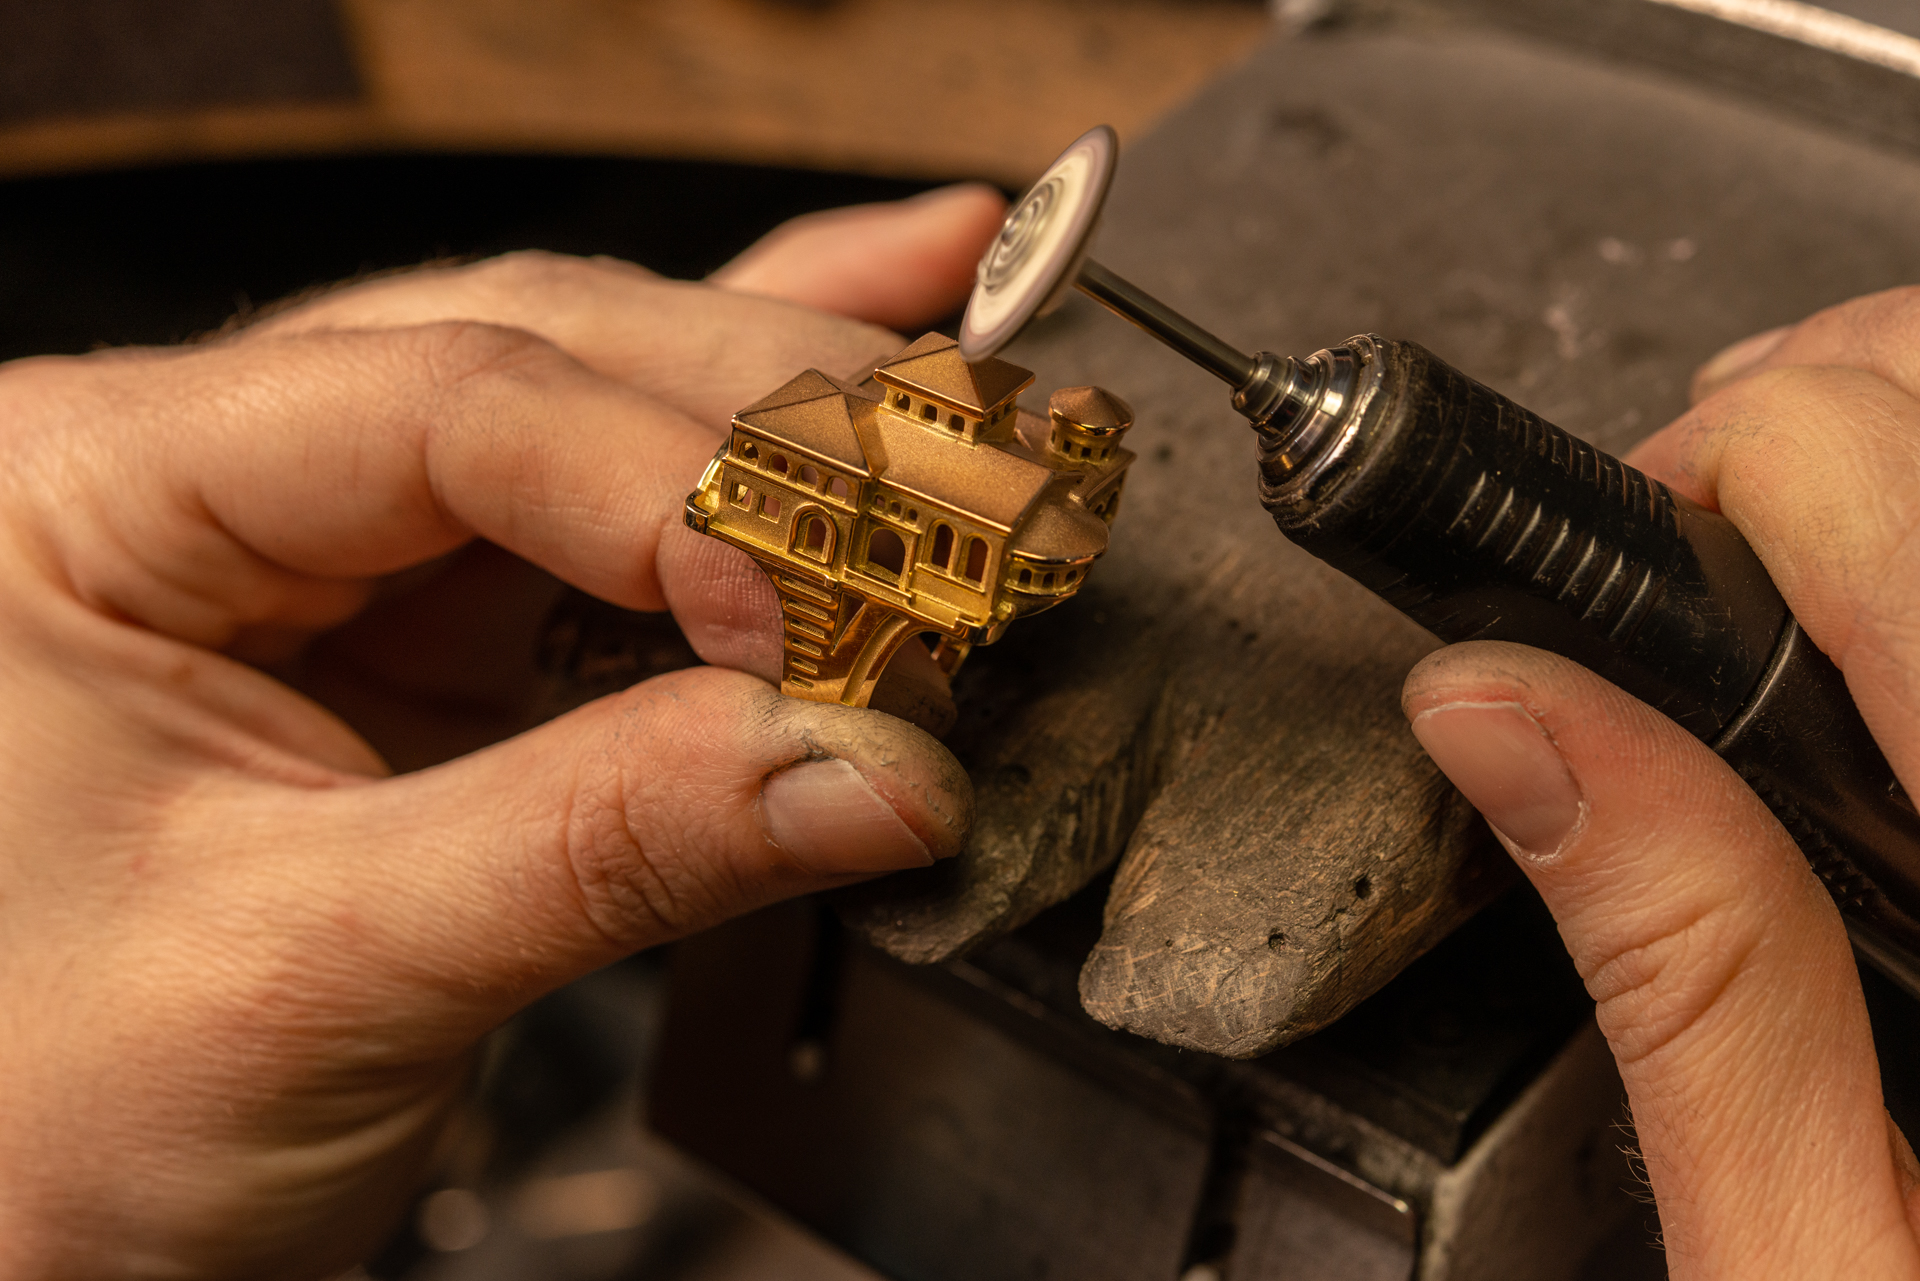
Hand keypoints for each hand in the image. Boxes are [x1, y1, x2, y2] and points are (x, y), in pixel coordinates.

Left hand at [0, 184, 1003, 1278]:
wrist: (13, 1237)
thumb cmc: (31, 1121)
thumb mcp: (316, 978)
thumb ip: (604, 844)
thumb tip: (870, 762)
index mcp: (89, 493)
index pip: (445, 405)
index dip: (674, 493)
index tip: (827, 617)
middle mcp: (211, 474)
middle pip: (548, 367)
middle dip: (770, 443)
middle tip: (952, 515)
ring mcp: (332, 549)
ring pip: (605, 415)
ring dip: (796, 433)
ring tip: (963, 430)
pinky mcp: (432, 635)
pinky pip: (614, 512)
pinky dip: (754, 452)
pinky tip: (880, 314)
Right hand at [1405, 288, 1919, 1277]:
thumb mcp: (1822, 1268)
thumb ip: (1681, 967)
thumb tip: (1505, 714)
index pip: (1891, 510)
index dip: (1713, 470)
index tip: (1628, 554)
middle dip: (1820, 413)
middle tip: (1713, 535)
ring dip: (1904, 452)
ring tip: (1819, 555)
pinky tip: (1905, 627)